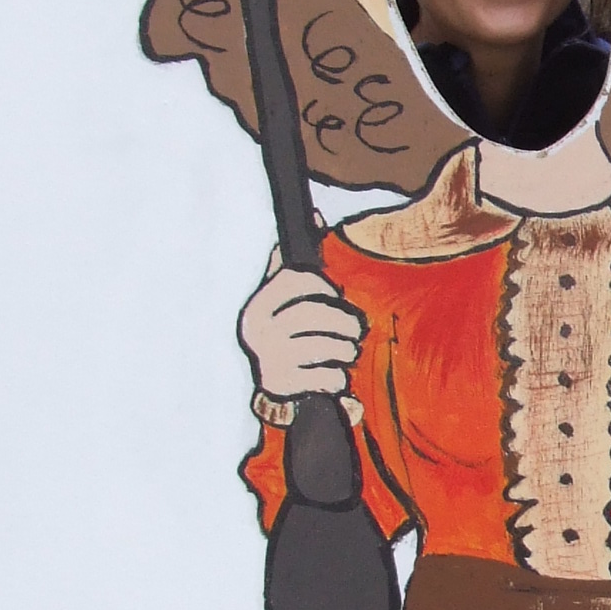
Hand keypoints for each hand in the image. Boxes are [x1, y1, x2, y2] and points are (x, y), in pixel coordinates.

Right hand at [238, 248, 365, 400]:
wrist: (275, 394)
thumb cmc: (288, 337)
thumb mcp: (284, 301)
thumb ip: (296, 263)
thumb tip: (315, 215)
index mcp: (257, 306)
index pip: (294, 279)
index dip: (322, 286)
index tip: (335, 297)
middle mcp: (256, 331)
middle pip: (312, 314)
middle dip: (343, 323)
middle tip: (354, 331)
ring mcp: (268, 359)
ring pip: (323, 346)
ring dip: (345, 350)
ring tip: (347, 353)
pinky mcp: (282, 386)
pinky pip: (325, 376)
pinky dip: (337, 378)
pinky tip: (334, 377)